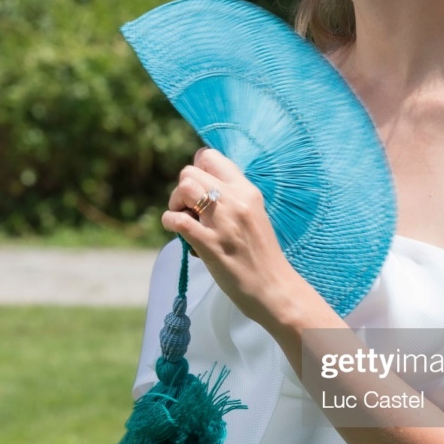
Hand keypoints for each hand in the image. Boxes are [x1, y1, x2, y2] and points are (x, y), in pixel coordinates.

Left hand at [161, 147, 308, 335]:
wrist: (274, 287)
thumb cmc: (261, 255)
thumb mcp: (253, 215)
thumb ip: (233, 199)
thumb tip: (203, 190)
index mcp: (247, 191)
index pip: (210, 156)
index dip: (197, 170)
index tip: (200, 190)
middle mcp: (236, 200)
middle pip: (190, 171)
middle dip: (182, 189)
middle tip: (189, 210)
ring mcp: (223, 221)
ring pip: (184, 188)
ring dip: (175, 202)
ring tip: (184, 219)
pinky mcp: (210, 243)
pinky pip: (177, 219)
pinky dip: (170, 222)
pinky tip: (177, 231)